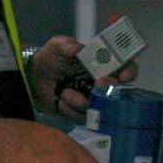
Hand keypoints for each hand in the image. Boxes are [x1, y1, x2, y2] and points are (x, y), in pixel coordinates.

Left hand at [25, 34, 139, 119]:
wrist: (34, 77)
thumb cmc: (51, 58)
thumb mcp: (57, 46)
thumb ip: (67, 45)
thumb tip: (77, 48)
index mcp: (101, 64)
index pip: (124, 67)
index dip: (129, 71)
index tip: (123, 75)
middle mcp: (101, 83)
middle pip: (118, 91)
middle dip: (109, 90)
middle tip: (96, 85)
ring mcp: (92, 99)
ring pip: (99, 107)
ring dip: (81, 101)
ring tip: (64, 92)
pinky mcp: (81, 113)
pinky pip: (82, 117)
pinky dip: (70, 110)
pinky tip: (60, 101)